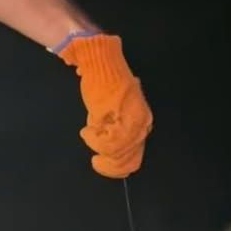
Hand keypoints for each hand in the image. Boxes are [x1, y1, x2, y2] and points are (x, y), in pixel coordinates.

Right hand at [57, 33, 152, 177]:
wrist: (99, 63)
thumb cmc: (103, 85)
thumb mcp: (112, 112)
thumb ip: (115, 132)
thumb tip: (112, 155)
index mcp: (142, 123)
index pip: (134, 157)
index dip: (117, 167)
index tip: (101, 163)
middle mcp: (142, 125)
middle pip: (127, 159)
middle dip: (109, 164)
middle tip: (96, 161)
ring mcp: (133, 123)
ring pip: (116, 153)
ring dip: (98, 148)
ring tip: (88, 133)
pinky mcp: (120, 119)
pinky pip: (108, 143)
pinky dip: (94, 140)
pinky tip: (87, 130)